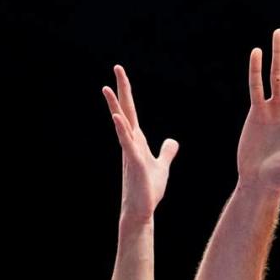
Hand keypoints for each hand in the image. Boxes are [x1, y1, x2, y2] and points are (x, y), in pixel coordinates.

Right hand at [102, 65, 178, 220]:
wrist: (141, 211)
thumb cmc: (148, 190)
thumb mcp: (162, 167)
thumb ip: (166, 152)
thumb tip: (172, 141)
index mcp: (137, 141)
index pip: (131, 112)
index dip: (127, 93)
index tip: (121, 74)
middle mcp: (131, 143)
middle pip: (125, 111)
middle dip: (121, 90)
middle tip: (117, 68)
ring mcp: (130, 152)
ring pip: (122, 124)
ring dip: (115, 106)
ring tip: (106, 88)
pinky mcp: (133, 163)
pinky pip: (127, 144)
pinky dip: (122, 130)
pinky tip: (118, 118)